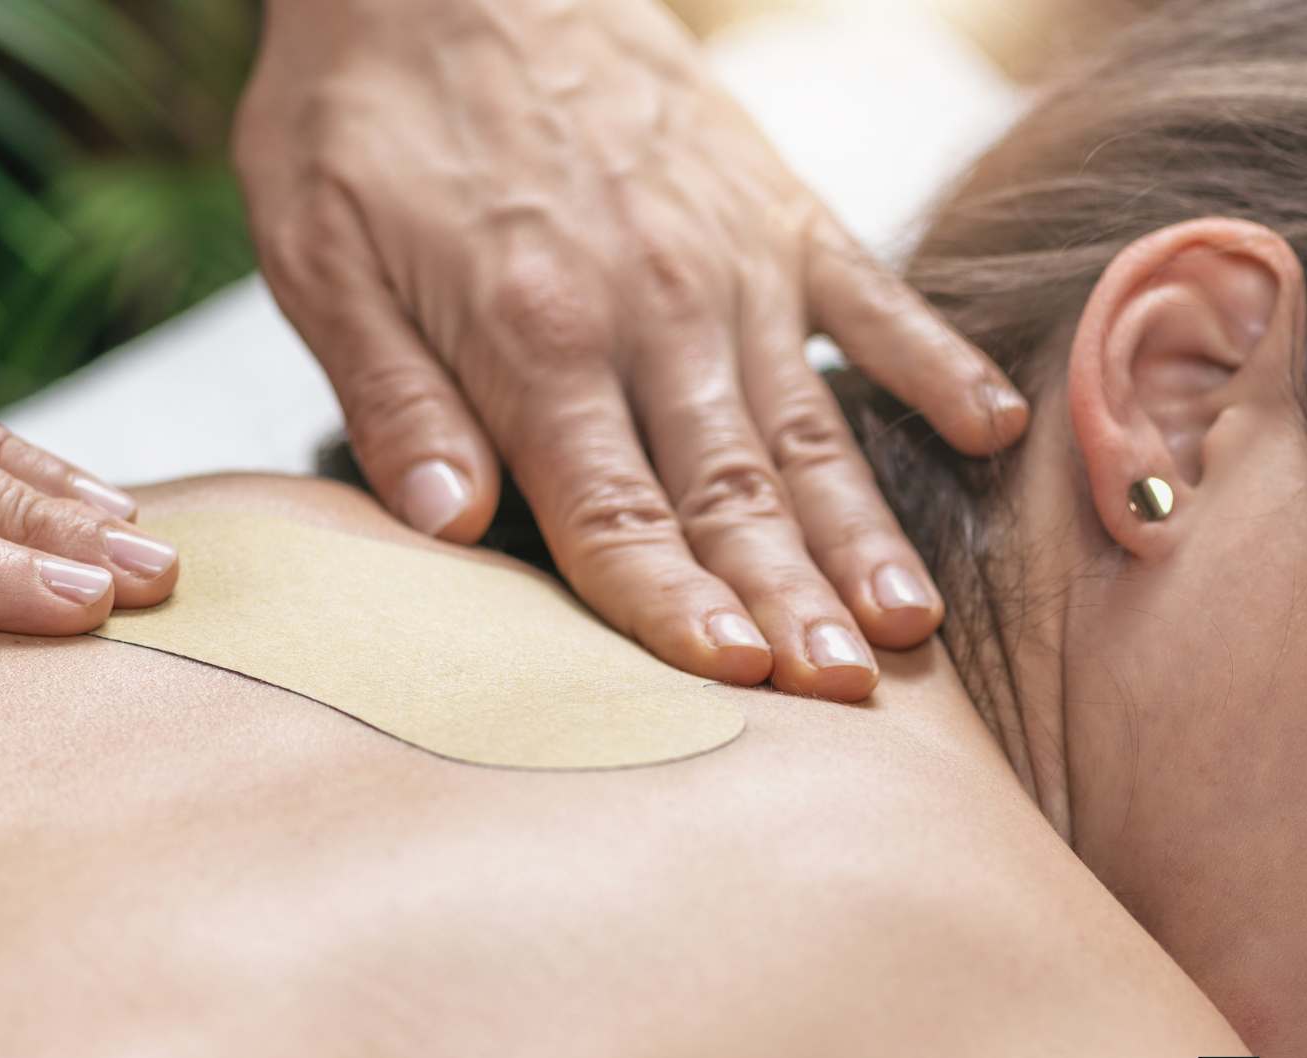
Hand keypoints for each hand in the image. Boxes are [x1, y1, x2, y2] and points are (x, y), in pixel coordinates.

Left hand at [237, 0, 1026, 698]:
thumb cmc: (364, 108)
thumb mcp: (319, 249)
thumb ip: (389, 392)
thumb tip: (446, 525)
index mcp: (533, 336)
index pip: (613, 513)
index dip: (671, 608)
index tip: (732, 686)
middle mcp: (651, 308)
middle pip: (728, 491)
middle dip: (788, 605)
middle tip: (850, 702)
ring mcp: (727, 255)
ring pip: (805, 422)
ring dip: (859, 530)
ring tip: (910, 627)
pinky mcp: (772, 201)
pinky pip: (869, 293)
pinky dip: (928, 362)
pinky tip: (987, 431)